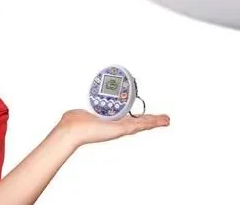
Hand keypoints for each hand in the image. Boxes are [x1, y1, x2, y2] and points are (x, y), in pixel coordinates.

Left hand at [55, 108, 169, 148]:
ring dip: (155, 121)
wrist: (72, 129)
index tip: (149, 116)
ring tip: (166, 120)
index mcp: (112, 121)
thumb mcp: (84, 111)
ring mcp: (120, 128)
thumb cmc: (75, 121)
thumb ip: (81, 110)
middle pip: (140, 122)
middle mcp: (118, 125)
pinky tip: (159, 122)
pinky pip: (139, 125)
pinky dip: (151, 123)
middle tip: (165, 119)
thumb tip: (74, 111)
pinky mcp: (121, 128)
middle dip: (153, 120)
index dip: (141, 117)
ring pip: (142, 124)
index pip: (130, 118)